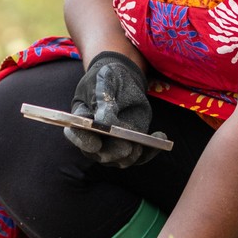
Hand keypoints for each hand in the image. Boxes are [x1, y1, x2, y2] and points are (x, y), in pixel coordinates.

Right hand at [64, 52, 159, 167]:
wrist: (121, 80)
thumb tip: (105, 122)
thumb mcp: (104, 81)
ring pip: (121, 159)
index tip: (95, 144)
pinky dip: (151, 150)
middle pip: (100, 154)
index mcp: (80, 121)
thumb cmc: (107, 78)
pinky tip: (160, 138)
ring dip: (133, 154)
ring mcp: (112, 145)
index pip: (77, 136)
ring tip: (144, 143)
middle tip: (126, 146)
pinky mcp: (131, 144)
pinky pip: (140, 155)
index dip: (84, 141)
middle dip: (113, 152)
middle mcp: (94, 138)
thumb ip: (103, 100)